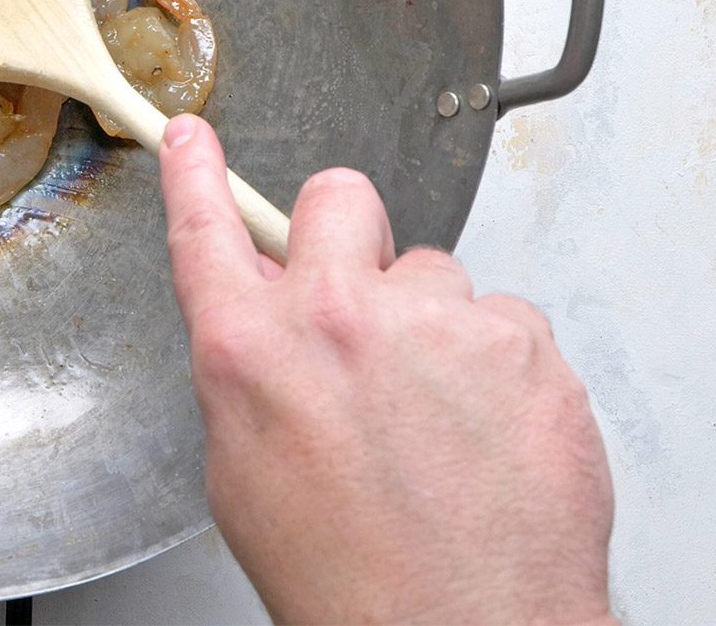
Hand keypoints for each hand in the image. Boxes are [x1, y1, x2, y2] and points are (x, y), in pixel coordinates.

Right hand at [158, 114, 613, 624]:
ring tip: (438, 415)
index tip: (193, 138)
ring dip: (433, 324)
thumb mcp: (245, 471)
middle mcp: (338, 317)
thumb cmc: (349, 575)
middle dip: (350, 239)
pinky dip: (498, 367)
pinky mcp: (521, 346)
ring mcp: (436, 323)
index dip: (196, 172)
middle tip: (366, 304)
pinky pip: (506, 321)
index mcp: (251, 349)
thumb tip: (269, 319)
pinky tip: (486, 433)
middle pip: (341, 198)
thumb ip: (251, 370)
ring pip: (436, 272)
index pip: (206, 229)